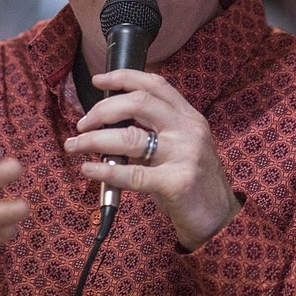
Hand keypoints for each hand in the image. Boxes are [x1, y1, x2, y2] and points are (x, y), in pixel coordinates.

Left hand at [65, 70, 241, 250]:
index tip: (98, 80)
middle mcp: (188, 130)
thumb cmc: (192, 181)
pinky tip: (89, 169)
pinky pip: (132, 174)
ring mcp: (184, 155)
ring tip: (75, 145)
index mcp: (189, 117)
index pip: (155, 85)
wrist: (220, 218)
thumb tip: (108, 123)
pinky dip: (105, 170)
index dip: (123, 77)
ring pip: (129, 138)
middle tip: (82, 124)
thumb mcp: (180, 146)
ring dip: (93, 140)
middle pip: (139, 103)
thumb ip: (154, 131)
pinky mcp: (177, 182)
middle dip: (102, 110)